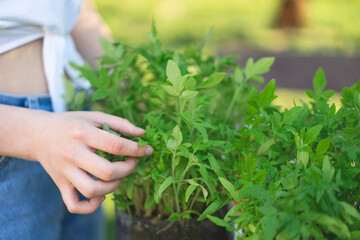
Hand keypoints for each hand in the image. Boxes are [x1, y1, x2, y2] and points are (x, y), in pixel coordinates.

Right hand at [31, 111, 152, 213]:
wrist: (38, 134)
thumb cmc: (72, 124)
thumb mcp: (95, 116)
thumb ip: (120, 124)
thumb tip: (143, 134)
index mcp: (82, 133)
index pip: (115, 145)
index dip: (137, 150)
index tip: (147, 150)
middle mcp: (72, 153)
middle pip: (106, 172)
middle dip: (127, 169)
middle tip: (132, 162)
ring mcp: (65, 171)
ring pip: (92, 190)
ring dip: (113, 187)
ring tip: (117, 176)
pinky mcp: (60, 184)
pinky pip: (74, 204)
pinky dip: (91, 206)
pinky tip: (102, 195)